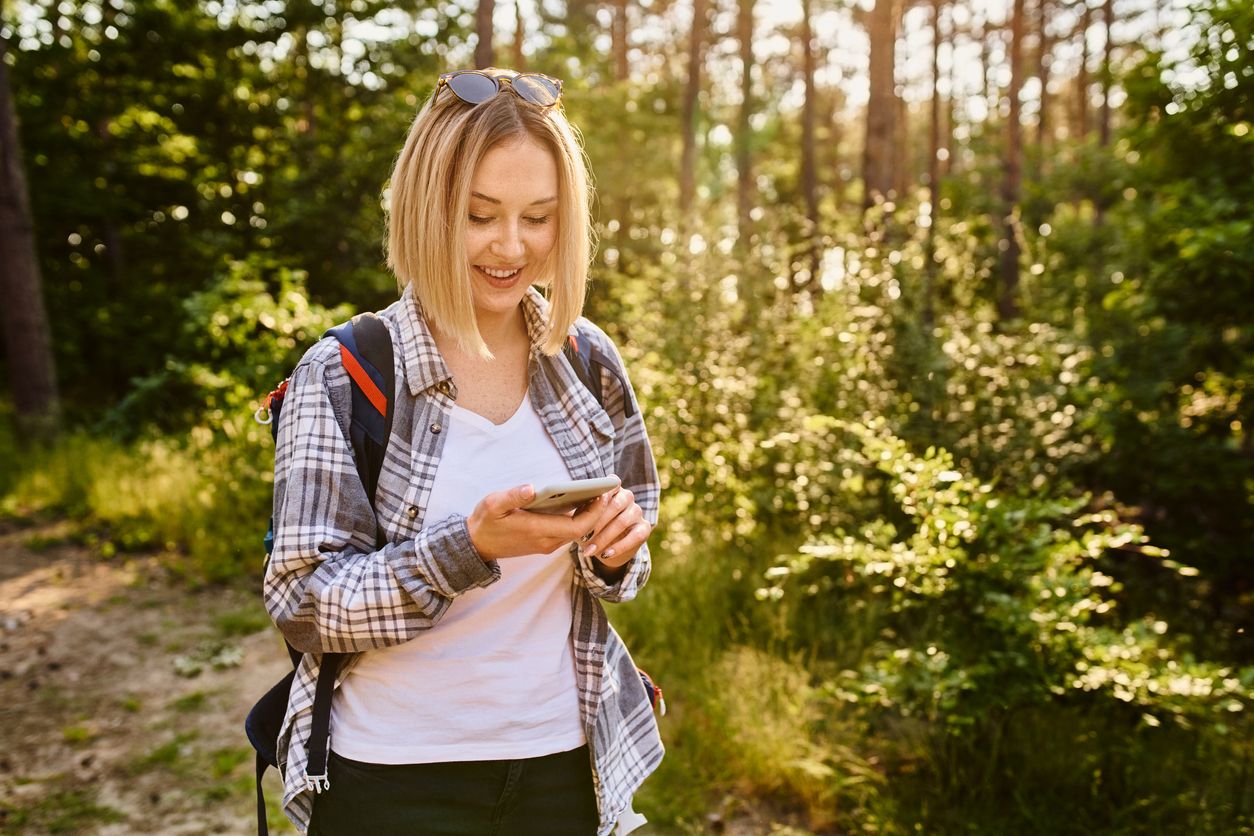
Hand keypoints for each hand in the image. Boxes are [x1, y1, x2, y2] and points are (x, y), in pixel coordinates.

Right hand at [468, 484, 602, 560]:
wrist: (476, 545)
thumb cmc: (485, 522)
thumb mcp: (493, 504)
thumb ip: (512, 496)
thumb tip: (531, 488)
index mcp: (536, 530)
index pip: (577, 527)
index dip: (594, 512)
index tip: (602, 494)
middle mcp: (546, 541)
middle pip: (582, 530)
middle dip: (598, 511)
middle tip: (607, 489)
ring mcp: (546, 544)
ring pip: (577, 532)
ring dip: (590, 515)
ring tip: (599, 492)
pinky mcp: (544, 543)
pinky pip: (569, 532)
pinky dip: (579, 519)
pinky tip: (583, 502)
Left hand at [577, 486, 652, 569]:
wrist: (606, 549)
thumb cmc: (591, 529)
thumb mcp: (583, 520)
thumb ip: (582, 512)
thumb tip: (574, 512)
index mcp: (612, 489)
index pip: (611, 483)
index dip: (602, 492)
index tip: (590, 503)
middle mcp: (627, 497)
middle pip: (616, 504)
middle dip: (598, 522)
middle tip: (583, 537)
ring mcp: (637, 512)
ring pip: (623, 521)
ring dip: (604, 537)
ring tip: (589, 550)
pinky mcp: (644, 528)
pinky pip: (635, 536)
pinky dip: (618, 547)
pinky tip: (606, 555)